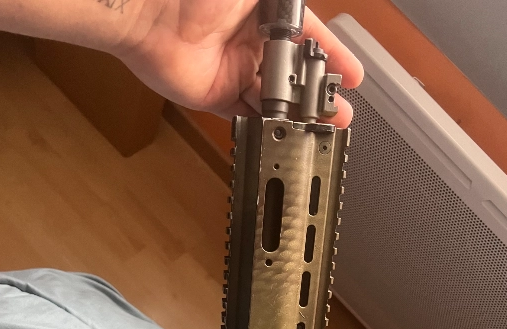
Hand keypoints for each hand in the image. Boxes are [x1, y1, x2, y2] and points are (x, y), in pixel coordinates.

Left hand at [117, 0, 362, 126]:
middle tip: (340, 112)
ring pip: (273, 99)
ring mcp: (233, 70)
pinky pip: (245, 116)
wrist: (152, 10)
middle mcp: (251, 42)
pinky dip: (263, 127)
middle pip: (293, 74)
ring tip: (320, 130)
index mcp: (265, 11)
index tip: (353, 75)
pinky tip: (284, 136)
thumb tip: (305, 9)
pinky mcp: (215, 96)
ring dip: (296, 116)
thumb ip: (287, 1)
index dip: (333, 56)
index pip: (309, 37)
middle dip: (318, 93)